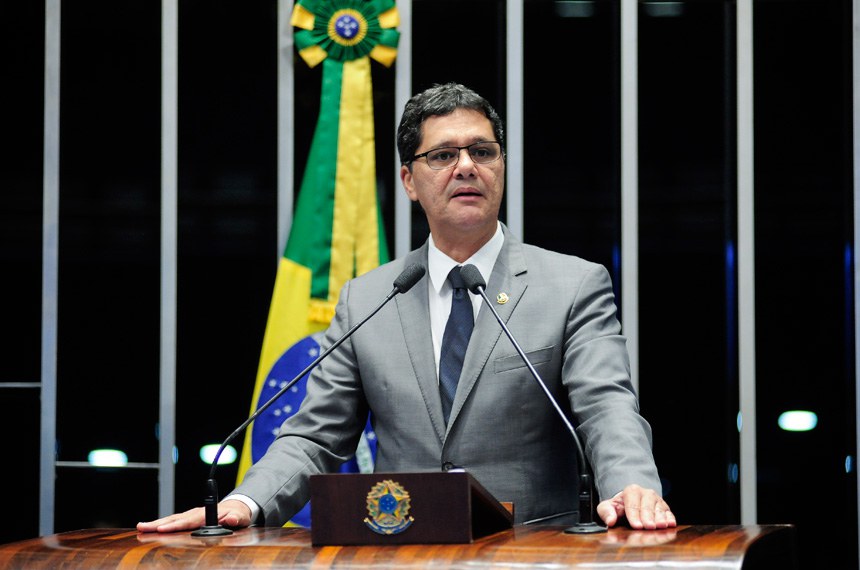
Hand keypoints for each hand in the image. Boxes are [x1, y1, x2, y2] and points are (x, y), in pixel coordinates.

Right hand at [136, 499, 252, 532]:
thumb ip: (235, 519)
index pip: (189, 521)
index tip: (162, 529)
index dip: (175, 526)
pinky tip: (151, 528)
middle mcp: (196, 513)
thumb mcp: (240, 518)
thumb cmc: (237, 515)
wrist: (237, 508)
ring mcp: (192, 515)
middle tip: (142, 527)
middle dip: (158, 523)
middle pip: (175, 519)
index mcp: (206, 514)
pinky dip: (162, 524)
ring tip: (141, 526)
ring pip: (172, 519)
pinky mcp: (189, 519)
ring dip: (156, 523)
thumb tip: (230, 519)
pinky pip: (174, 521)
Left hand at [596, 484, 675, 529]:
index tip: (636, 526)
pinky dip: (670, 518)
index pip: (632, 504)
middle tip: (649, 527)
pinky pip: (669, 512)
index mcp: (631, 491)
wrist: (630, 502)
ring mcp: (657, 500)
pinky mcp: (665, 508)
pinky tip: (670, 524)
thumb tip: (610, 521)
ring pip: (659, 508)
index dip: (634, 515)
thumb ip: (606, 512)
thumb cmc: (619, 507)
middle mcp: (646, 493)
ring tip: (661, 526)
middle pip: (647, 506)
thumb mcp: (608, 507)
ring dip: (660, 518)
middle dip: (648, 517)